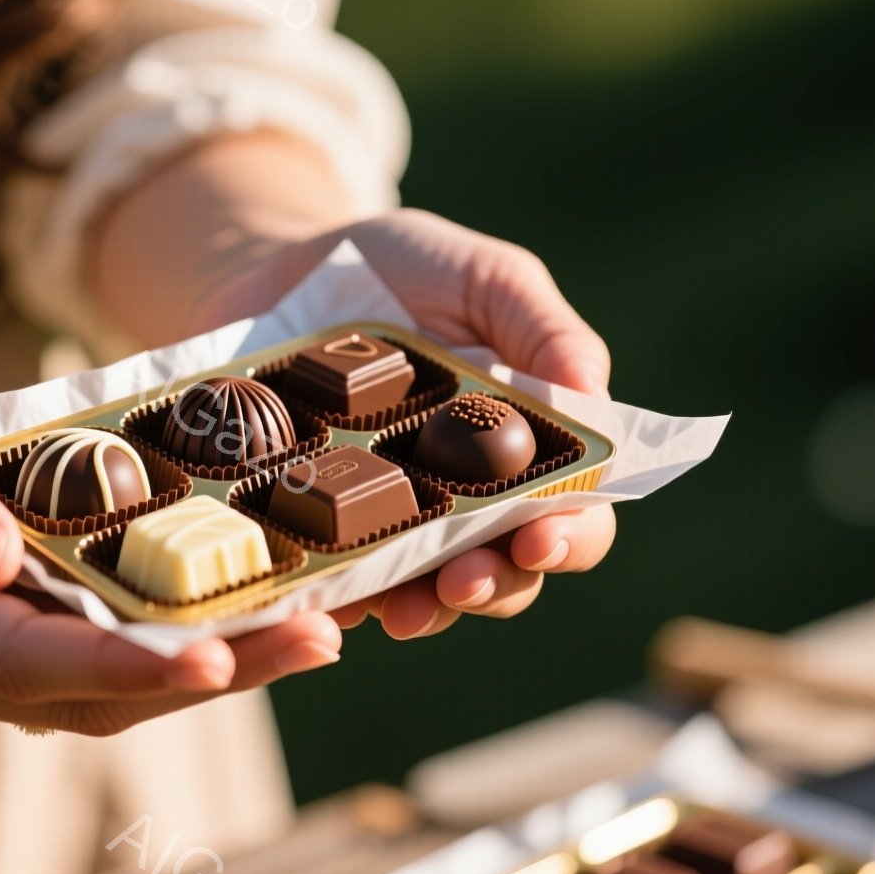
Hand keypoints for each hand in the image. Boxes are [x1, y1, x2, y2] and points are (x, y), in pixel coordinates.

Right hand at [0, 321, 341, 733]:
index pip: (12, 658)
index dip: (118, 664)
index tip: (215, 653)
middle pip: (73, 694)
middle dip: (197, 673)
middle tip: (315, 639)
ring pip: (91, 693)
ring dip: (201, 668)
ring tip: (310, 632)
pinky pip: (86, 662)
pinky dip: (164, 646)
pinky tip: (243, 616)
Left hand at [302, 209, 616, 638]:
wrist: (278, 264)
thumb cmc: (399, 267)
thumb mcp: (483, 278)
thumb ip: (543, 329)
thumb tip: (596, 394)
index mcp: (527, 449)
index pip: (574, 514)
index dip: (570, 536)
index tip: (542, 536)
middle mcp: (469, 502)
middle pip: (506, 572)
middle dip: (493, 586)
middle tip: (464, 582)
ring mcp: (393, 525)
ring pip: (425, 594)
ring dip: (421, 610)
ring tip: (401, 610)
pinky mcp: (321, 533)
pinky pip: (335, 581)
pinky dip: (334, 595)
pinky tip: (323, 598)